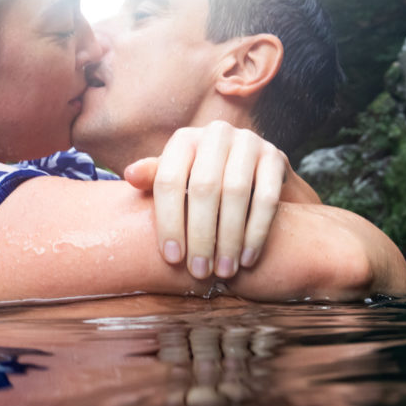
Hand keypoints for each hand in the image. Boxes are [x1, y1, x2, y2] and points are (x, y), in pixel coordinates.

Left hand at [123, 121, 287, 279]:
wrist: (252, 172)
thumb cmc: (201, 180)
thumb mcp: (176, 178)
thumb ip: (153, 178)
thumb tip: (130, 175)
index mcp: (184, 139)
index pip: (169, 179)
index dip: (168, 221)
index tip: (172, 258)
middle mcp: (216, 133)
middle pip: (203, 188)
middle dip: (200, 235)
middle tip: (199, 271)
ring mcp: (249, 142)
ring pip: (236, 192)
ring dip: (229, 238)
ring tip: (223, 271)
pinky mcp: (276, 157)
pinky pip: (267, 197)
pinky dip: (257, 232)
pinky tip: (248, 258)